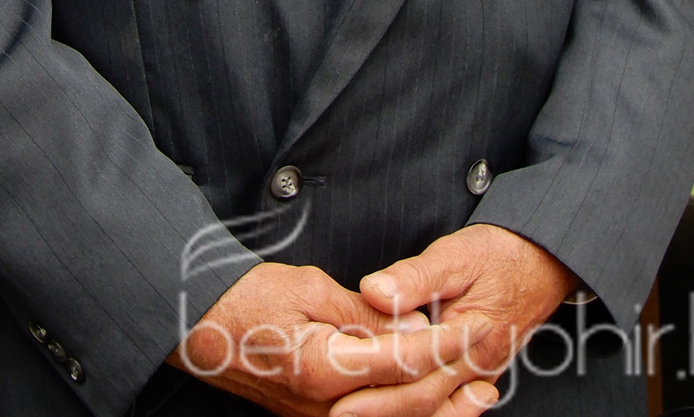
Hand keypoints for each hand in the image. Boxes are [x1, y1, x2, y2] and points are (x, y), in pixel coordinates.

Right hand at [168, 260, 496, 416]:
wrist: (200, 328)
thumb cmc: (246, 300)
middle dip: (455, 378)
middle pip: (408, 403)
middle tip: (494, 353)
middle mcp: (325, 407)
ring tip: (483, 391)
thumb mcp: (308, 289)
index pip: (404, 360)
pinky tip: (440, 405)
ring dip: (444, 410)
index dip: (447, 343)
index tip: (479, 326)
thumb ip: (363, 312)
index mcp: (324, 368)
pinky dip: (412, 415)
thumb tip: (411, 323)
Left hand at [341, 226, 576, 416]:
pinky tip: (395, 407)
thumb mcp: (456, 254)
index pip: (417, 372)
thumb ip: (415, 276)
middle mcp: (476, 365)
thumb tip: (375, 291)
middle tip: (339, 414)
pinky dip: (423, 408)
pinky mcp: (478, 371)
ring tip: (360, 414)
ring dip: (399, 413)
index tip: (343, 394)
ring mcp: (479, 373)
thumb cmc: (502, 254)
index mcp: (469, 336)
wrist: (544, 258)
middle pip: (424, 400)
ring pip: (437, 406)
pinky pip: (448, 399)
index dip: (378, 387)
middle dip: (380, 411)